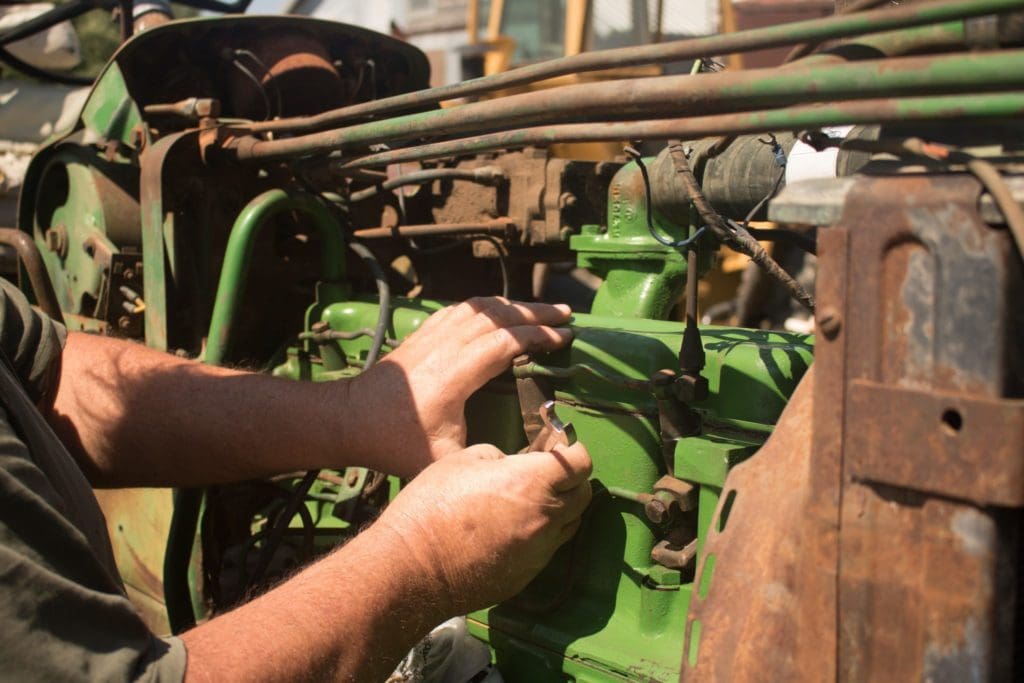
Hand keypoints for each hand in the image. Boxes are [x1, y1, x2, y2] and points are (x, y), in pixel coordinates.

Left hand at [347, 297, 571, 474]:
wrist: (349, 420)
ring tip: (540, 310)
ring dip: (514, 305)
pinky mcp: (422, 334)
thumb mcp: (443, 459)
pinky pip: (461, 308)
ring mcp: (431, 335)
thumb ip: (484, 456)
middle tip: (567, 314)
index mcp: (455, 373)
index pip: (506, 342)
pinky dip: (487, 305)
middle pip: (498, 315)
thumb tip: (522, 457)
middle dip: (536, 312)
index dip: (539, 336)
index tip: (565, 337)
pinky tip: (499, 310)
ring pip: (480, 306)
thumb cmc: (394, 442)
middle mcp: (445, 345)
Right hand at [374, 441, 591, 614]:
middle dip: (571, 481)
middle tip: (544, 474)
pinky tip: (509, 532)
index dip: (572, 451)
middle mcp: (546, 518)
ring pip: (569, 525)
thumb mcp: (463, 461)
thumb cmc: (433, 505)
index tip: (556, 448)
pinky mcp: (526, 576)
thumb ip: (499, 458)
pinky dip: (538, 537)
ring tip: (528, 503)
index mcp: (533, 482)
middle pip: (583, 495)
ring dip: (558, 510)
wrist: (412, 568)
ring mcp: (539, 552)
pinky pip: (545, 550)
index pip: (581, 462)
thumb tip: (512, 465)